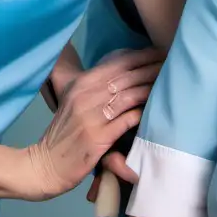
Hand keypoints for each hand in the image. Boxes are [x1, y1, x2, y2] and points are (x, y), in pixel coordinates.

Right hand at [22, 47, 164, 200]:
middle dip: (152, 70)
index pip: (117, 63)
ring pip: (129, 96)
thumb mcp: (74, 101)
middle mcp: (85, 96)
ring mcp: (90, 117)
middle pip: (126, 77)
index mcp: (80, 84)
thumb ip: (95, 86)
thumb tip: (125, 70)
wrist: (46, 164)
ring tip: (168, 86)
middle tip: (171, 66)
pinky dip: (142, 114)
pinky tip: (153, 111)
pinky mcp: (97, 138)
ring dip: (150, 90)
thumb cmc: (65, 132)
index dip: (142, 56)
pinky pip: (127, 120)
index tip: (162, 52)